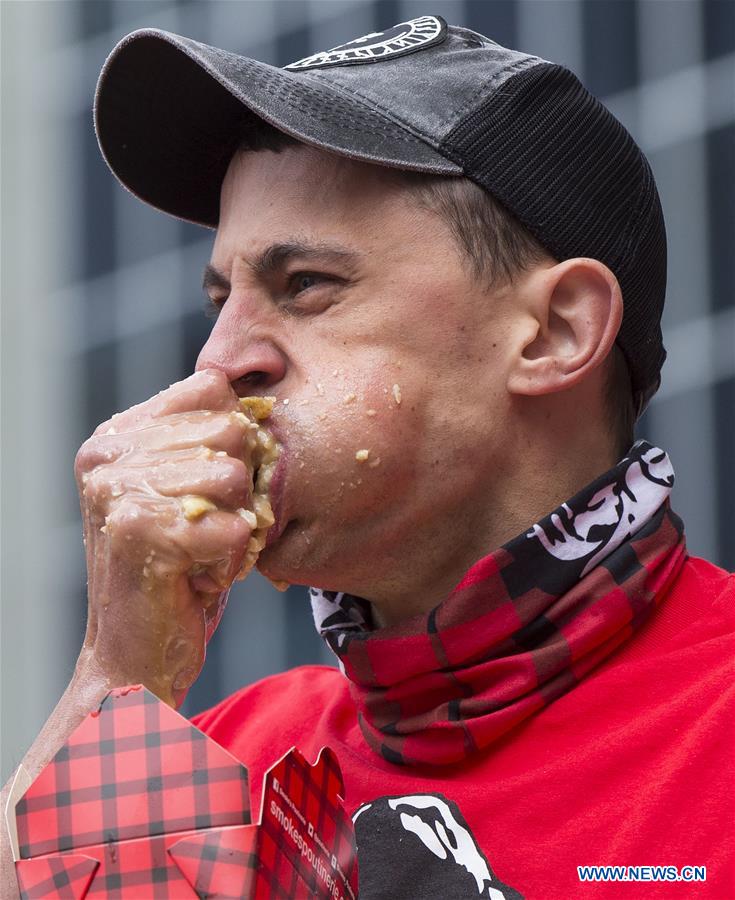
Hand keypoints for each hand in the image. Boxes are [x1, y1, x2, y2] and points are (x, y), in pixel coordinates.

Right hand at [74, 369, 263, 706]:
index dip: (236, 437)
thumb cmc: (174, 571)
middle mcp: (107, 456)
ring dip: (235, 526)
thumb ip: (205, 442)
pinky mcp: (143, 532)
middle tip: (206, 529)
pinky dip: (233, 561)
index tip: (215, 487)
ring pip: (235, 477)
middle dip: (239, 489)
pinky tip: (198, 578)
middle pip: (230, 431)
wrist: (135, 656)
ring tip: (200, 553)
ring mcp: (119, 492)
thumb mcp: (183, 492)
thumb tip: (262, 404)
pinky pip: (238, 526)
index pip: (212, 389)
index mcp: (115, 437)